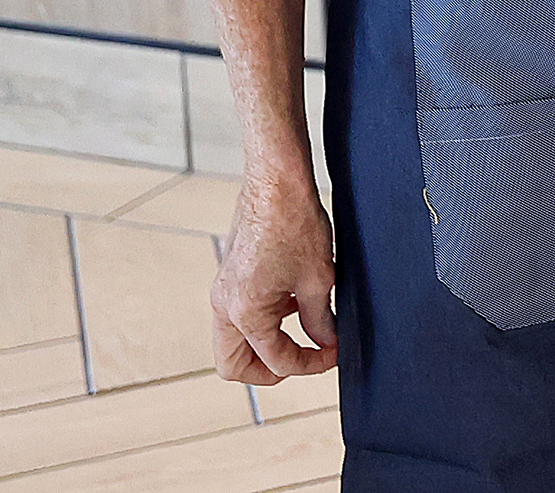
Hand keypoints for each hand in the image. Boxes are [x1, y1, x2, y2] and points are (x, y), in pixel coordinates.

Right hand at [210, 171, 337, 382]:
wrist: (276, 183)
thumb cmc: (295, 223)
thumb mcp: (319, 279)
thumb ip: (321, 320)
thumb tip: (326, 342)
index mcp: (245, 313)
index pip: (276, 361)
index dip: (310, 364)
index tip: (332, 355)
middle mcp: (224, 307)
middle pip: (234, 366)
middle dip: (270, 371)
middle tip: (306, 359)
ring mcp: (221, 293)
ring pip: (232, 344)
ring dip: (264, 347)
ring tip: (304, 330)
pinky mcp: (227, 280)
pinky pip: (236, 319)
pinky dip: (261, 324)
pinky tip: (292, 305)